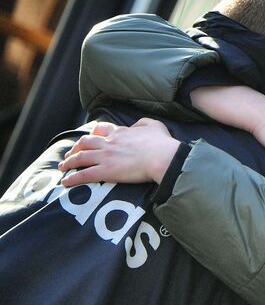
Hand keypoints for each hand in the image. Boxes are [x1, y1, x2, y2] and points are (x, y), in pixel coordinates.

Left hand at [58, 118, 179, 186]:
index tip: (90, 138)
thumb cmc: (161, 143)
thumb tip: (136, 125)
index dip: (93, 134)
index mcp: (120, 132)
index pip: (101, 130)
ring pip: (80, 157)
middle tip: (71, 154)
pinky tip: (66, 182)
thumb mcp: (154, 125)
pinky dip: (73, 178)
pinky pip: (84, 174)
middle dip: (76, 147)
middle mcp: (109, 142)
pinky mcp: (106, 171)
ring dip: (69, 162)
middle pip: (85, 142)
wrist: (161, 157)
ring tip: (63, 166)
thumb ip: (143, 123)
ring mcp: (106, 157)